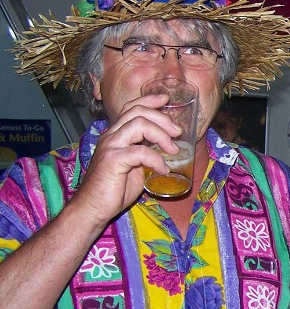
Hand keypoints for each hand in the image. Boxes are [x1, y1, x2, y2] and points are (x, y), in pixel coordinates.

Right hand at [70, 93, 184, 224]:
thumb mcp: (135, 166)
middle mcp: (111, 136)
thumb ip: (146, 154)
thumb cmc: (114, 189)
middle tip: (177, 132)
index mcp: (115, 135)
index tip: (166, 100)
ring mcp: (110, 146)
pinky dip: (157, 159)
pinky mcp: (113, 160)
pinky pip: (140, 152)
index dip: (149, 100)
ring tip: (173, 150)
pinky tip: (163, 169)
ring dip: (162, 136)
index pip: (131, 108)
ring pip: (139, 125)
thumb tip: (168, 151)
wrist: (93, 207)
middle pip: (138, 112)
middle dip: (162, 118)